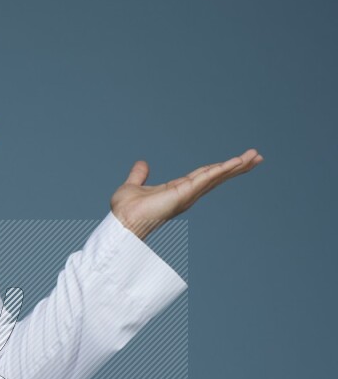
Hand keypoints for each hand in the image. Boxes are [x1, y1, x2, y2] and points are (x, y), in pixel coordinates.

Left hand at [110, 149, 263, 240]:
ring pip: (216, 176)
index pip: (204, 176)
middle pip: (217, 176)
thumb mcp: (133, 185)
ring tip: (255, 157)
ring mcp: (188, 194)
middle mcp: (187, 193)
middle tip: (257, 157)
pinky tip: (236, 162)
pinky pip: (207, 178)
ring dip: (236, 166)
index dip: (221, 168)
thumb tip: (143, 164)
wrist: (122, 222)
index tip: (238, 161)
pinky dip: (222, 169)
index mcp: (178, 189)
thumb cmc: (125, 211)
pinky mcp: (185, 193)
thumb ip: (139, 175)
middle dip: (237, 167)